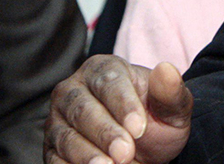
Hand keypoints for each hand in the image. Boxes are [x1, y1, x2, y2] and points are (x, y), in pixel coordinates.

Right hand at [45, 55, 191, 163]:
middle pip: (83, 109)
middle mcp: (74, 90)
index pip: (109, 83)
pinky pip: (54, 158)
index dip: (123, 105)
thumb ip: (170, 92)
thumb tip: (166, 69)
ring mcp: (59, 119)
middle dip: (105, 133)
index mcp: (104, 69)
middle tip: (125, 153)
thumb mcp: (172, 108)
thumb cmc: (157, 120)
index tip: (139, 128)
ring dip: (86, 154)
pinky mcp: (52, 147)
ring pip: (66, 136)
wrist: (144, 148)